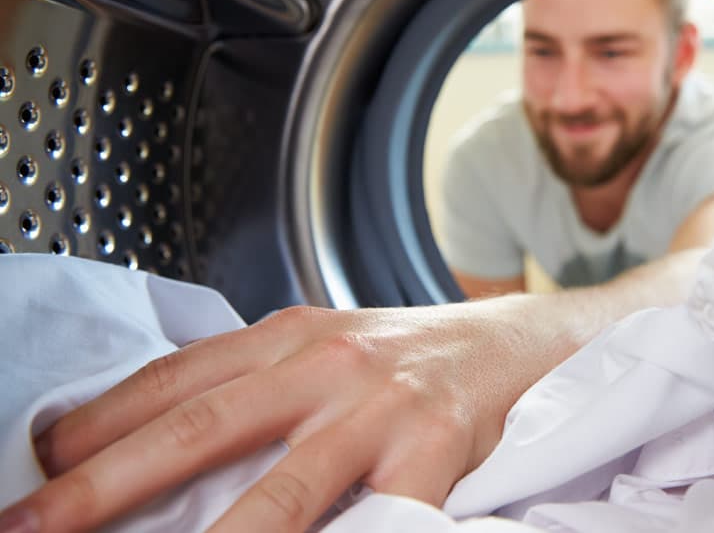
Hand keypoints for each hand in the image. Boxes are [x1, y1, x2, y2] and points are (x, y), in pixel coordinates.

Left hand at [2, 301, 570, 531]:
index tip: (39, 465)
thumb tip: (167, 442)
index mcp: (291, 335)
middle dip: (104, 485)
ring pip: (279, 494)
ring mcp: (382, 409)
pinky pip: (376, 523)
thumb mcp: (331, 345)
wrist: (529, 340)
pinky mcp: (435, 450)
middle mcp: (328, 364)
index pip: (173, 379)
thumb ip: (262, 383)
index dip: (97, 423)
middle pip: (198, 430)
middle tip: (34, 524)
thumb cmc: (422, 354)